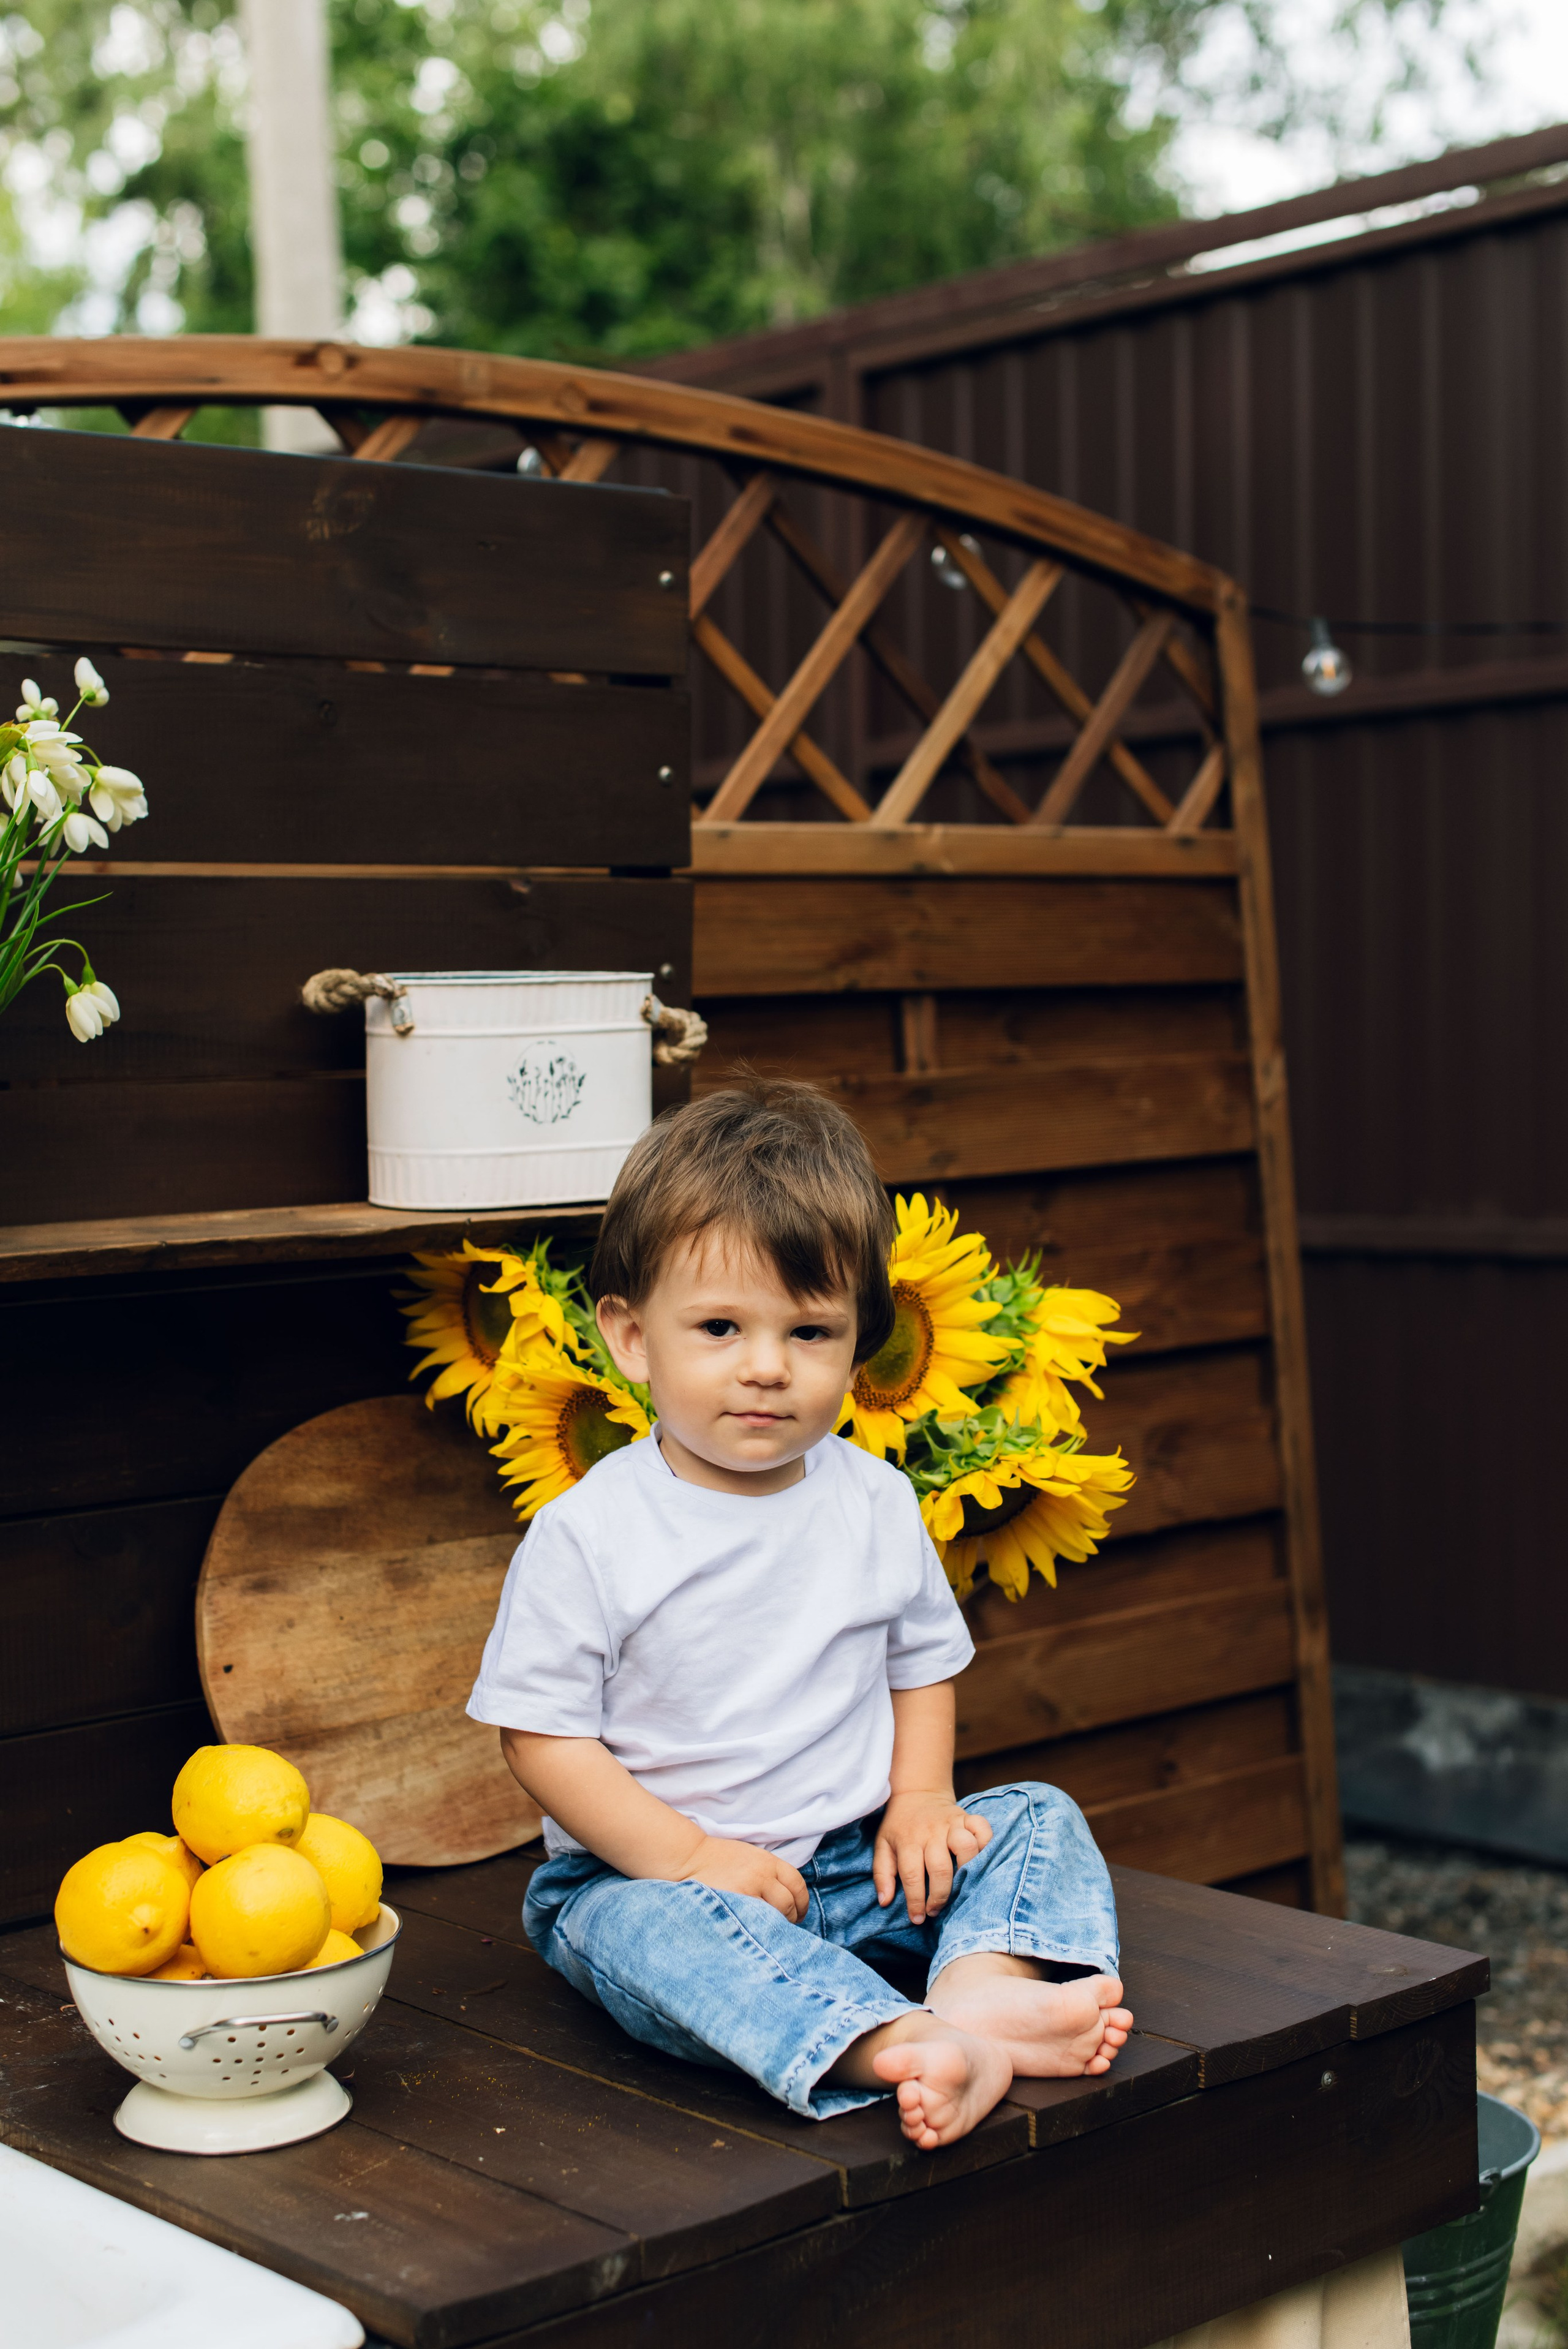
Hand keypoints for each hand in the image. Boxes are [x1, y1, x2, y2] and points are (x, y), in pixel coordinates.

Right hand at [681, 1835, 808, 1922]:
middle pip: (789, 1903)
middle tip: (785, 1926)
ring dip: (775, 1927)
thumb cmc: (720, 1860)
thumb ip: (771, 1875)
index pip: (797, 1884)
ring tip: (768, 1931)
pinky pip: (755, 1924)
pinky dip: (758, 1930)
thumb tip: (790, 1900)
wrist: (690, 1859)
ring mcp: (747, 1892)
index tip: (800, 1913)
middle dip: (790, 1918)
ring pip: (774, 1916)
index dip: (802, 1903)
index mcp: (768, 1862)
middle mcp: (761, 1876)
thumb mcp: (752, 1858)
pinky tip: (754, 1934)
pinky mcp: (733, 1906)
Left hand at [874, 1791, 991, 1924]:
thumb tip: (884, 1902)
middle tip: (936, 1909)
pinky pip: (983, 1828)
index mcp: (908, 1840)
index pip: (912, 1875)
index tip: (918, 1918)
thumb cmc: (899, 1826)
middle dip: (940, 1896)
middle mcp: (931, 1831)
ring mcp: (951, 1823)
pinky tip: (979, 1859)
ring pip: (966, 1847)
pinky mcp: (967, 1817)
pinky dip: (986, 1844)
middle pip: (940, 1868)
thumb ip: (882, 1874)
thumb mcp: (883, 1846)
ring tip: (960, 1886)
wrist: (916, 1793)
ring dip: (966, 1870)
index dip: (915, 1901)